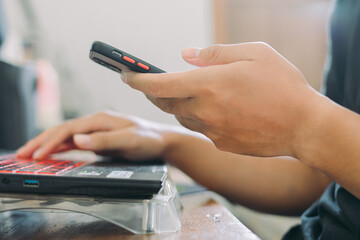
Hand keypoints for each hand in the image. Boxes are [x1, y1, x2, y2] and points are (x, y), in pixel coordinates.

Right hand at [17, 111, 179, 160]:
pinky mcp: (99, 139)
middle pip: (63, 130)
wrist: (162, 141)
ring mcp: (97, 131)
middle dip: (41, 141)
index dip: (51, 141)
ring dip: (48, 144)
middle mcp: (96, 123)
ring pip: (66, 136)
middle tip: (23, 153)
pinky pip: (75, 143)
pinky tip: (52, 153)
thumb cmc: (149, 140)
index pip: (69, 130)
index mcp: (100, 119)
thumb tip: (78, 139)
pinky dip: (60, 147)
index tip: (38, 154)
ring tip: (30, 153)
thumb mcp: (129, 141)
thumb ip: (105, 140)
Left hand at [123, 42, 323, 157]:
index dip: (137, 80)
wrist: (303, 126)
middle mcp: (204, 110)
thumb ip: (214, 54)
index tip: (126, 75)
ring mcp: (211, 130)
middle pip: (165, 103)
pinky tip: (217, 110)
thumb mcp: (253, 53)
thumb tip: (185, 55)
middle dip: (155, 93)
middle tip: (154, 83)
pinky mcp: (221, 144)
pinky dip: (200, 117)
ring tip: (192, 93)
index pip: (158, 85)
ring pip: (182, 117)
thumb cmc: (282, 85)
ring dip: (179, 105)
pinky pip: (201, 129)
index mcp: (208, 85)